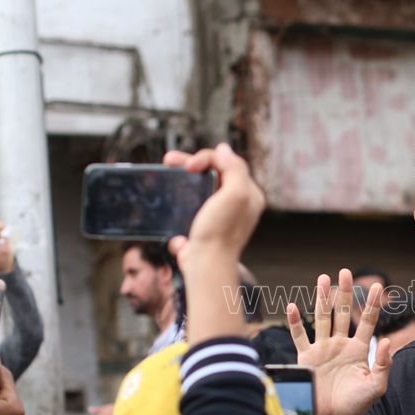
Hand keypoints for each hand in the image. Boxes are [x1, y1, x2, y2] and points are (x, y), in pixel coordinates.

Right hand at [162, 144, 264, 268]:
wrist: (205, 265)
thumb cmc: (220, 233)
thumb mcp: (235, 195)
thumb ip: (234, 168)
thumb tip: (224, 149)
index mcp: (248, 195)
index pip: (228, 163)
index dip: (207, 158)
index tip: (190, 166)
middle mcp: (236, 203)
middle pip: (214, 172)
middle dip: (191, 163)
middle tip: (170, 160)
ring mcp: (219, 214)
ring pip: (201, 186)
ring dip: (183, 176)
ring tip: (166, 171)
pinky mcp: (203, 225)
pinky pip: (191, 204)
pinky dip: (180, 198)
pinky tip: (170, 197)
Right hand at [287, 269, 391, 414]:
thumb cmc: (356, 405)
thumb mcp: (376, 386)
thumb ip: (384, 364)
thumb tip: (388, 340)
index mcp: (360, 349)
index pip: (367, 321)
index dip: (371, 304)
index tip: (377, 285)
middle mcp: (341, 345)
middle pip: (343, 313)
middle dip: (344, 293)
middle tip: (344, 273)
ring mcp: (323, 349)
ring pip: (322, 318)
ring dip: (322, 298)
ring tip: (323, 279)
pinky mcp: (306, 357)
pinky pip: (299, 336)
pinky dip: (295, 322)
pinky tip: (292, 306)